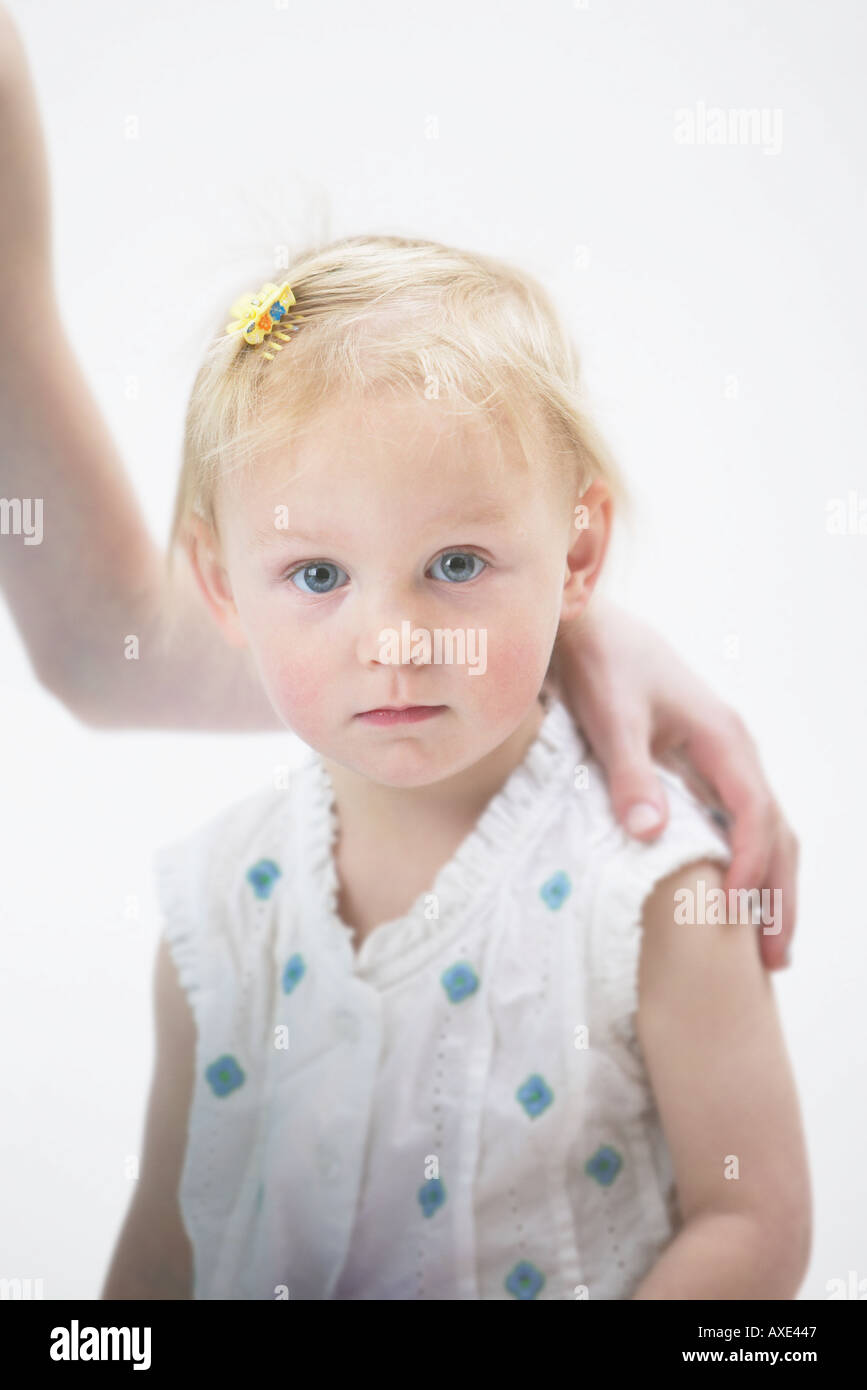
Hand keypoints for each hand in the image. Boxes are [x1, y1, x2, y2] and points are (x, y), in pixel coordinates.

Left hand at [550, 598, 797, 971]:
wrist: (587, 624)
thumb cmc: (599, 664)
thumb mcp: (609, 715)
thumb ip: (628, 772)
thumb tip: (649, 833)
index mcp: (722, 737)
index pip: (754, 812)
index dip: (749, 864)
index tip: (734, 911)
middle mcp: (733, 749)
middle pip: (775, 831)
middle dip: (779, 893)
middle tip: (773, 959)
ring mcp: (721, 758)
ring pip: (764, 830)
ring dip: (770, 886)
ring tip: (767, 947)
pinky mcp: (700, 766)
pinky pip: (738, 823)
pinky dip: (746, 865)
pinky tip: (734, 899)